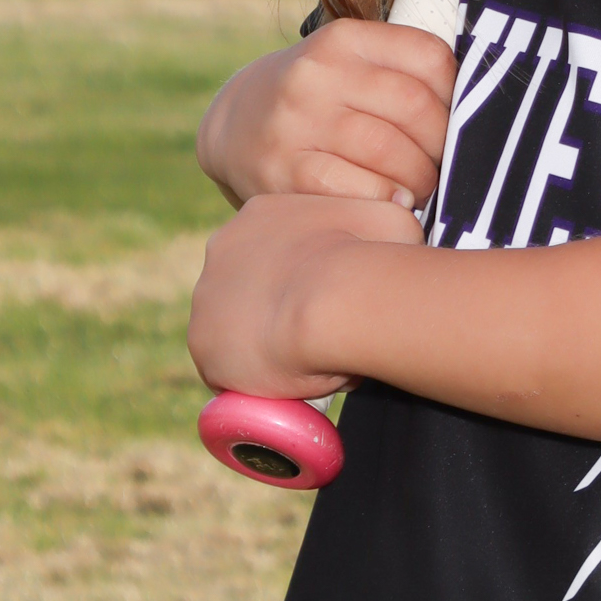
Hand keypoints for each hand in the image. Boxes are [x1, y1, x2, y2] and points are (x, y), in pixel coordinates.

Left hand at [187, 191, 422, 398]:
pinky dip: (252, 380)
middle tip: (313, 336)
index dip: (297, 279)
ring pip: (233, 329)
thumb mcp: (390, 222)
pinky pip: (226, 370)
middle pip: (245, 288)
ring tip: (302, 365)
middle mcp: (222, 250)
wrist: (335, 296)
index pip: (271, 252)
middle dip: (272, 309)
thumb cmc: (369, 256)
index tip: (322, 301)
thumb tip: (398, 233)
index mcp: (261, 216)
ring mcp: (207, 297)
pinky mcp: (202, 343)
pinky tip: (284, 385)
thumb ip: (386, 226)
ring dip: (260, 345)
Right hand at [196, 17, 455, 211]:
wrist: (233, 124)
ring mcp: (296, 123)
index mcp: (343, 39)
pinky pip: (359, 190)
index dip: (458, 97)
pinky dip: (388, 201)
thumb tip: (481, 111)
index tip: (456, 121)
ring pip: (392, 153)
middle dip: (444, 147)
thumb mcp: (350, 63)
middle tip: (444, 166)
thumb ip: (405, 72)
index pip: (431, 59)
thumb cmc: (319, 97)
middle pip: (418, 109)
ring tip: (422, 188)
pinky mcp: (283, 172)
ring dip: (422, 180)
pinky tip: (394, 204)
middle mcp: (317, 74)